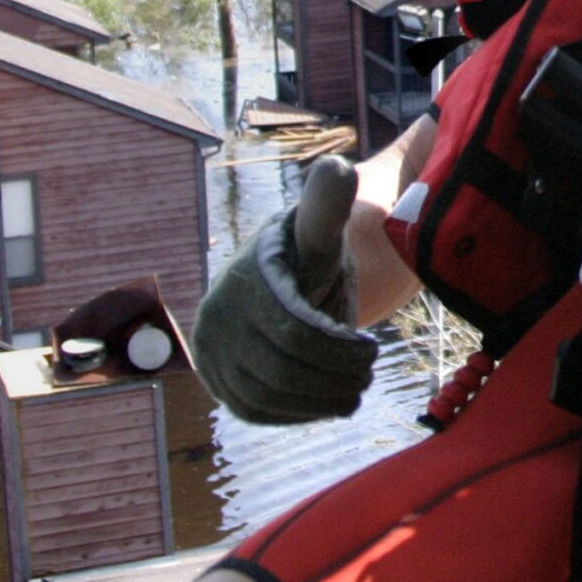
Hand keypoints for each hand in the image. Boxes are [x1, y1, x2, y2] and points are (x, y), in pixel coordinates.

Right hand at [191, 155, 379, 424]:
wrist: (285, 277)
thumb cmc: (313, 252)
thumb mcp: (324, 230)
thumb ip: (328, 205)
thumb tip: (337, 167)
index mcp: (248, 280)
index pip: (295, 333)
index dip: (339, 350)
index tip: (371, 350)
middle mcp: (219, 317)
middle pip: (282, 369)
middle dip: (332, 379)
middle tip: (366, 378)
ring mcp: (210, 351)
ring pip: (267, 396)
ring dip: (317, 402)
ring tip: (352, 392)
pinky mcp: (215, 380)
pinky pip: (252, 410)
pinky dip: (293, 413)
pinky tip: (324, 403)